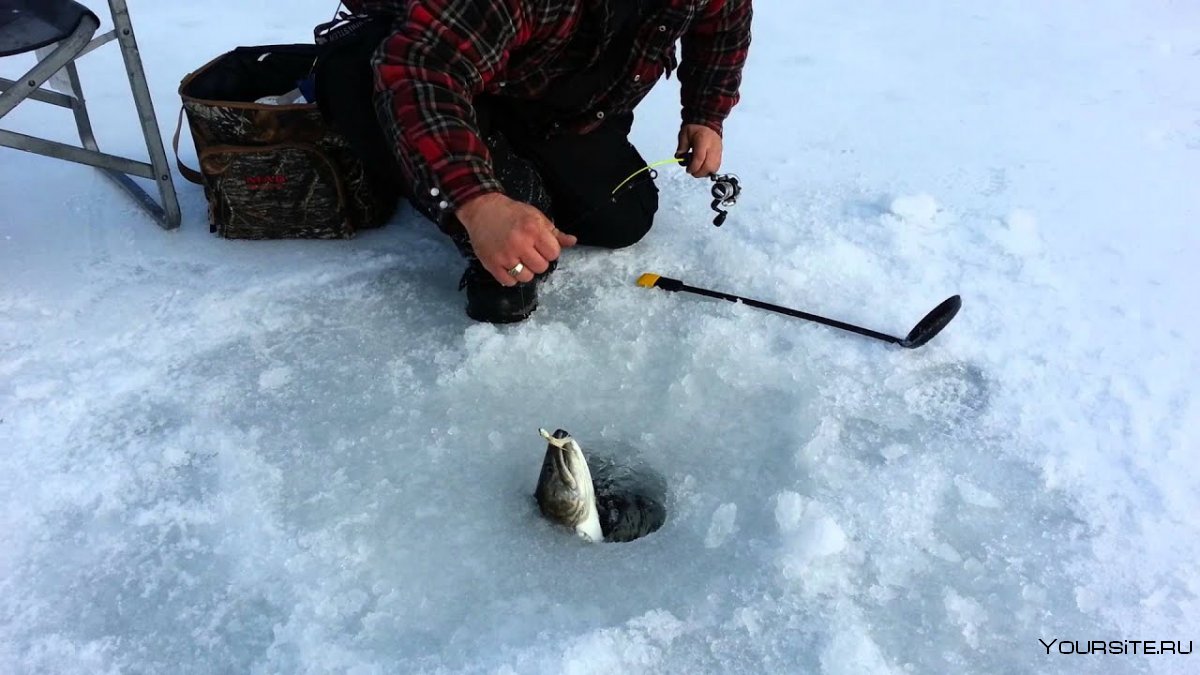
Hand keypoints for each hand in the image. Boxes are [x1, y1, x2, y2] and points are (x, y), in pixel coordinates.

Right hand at [456, 193, 576, 285]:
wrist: (482, 209)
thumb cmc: (512, 213)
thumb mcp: (535, 217)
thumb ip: (554, 233)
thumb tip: (573, 241)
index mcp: (533, 230)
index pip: (553, 253)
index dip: (549, 251)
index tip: (541, 246)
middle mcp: (520, 243)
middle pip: (541, 267)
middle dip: (537, 261)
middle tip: (528, 252)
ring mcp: (505, 256)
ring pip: (526, 277)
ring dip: (525, 271)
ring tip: (518, 259)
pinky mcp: (492, 264)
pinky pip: (509, 282)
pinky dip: (510, 277)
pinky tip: (508, 265)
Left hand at [675, 123, 722, 176]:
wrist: (707, 122)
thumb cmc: (696, 128)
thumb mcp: (684, 134)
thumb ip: (681, 147)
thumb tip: (679, 158)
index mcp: (703, 139)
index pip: (699, 158)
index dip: (693, 167)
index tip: (688, 169)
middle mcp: (712, 146)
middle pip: (709, 166)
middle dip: (699, 172)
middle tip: (692, 171)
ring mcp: (718, 150)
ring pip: (714, 168)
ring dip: (705, 172)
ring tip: (697, 169)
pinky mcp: (720, 153)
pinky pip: (716, 166)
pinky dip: (709, 170)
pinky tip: (703, 167)